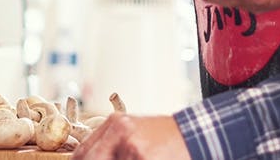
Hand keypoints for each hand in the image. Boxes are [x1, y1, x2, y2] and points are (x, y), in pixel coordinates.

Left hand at [73, 114, 188, 159]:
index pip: (82, 153)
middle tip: (124, 159)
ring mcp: (132, 146)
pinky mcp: (143, 158)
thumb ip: (111, 146)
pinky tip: (151, 158)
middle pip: (93, 159)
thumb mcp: (135, 133)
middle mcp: (120, 131)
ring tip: (145, 156)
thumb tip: (87, 159)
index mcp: (115, 123)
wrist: (196, 134)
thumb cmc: (165, 138)